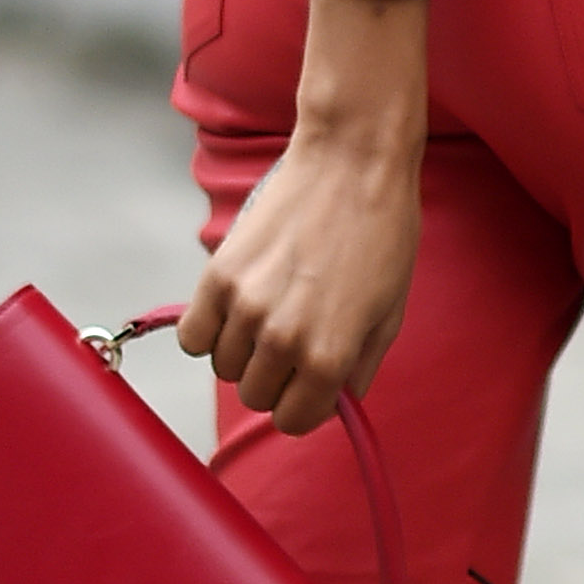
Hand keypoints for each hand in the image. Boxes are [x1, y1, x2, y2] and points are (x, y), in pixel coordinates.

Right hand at [177, 0, 426, 435]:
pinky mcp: (219, 274)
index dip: (306, 405)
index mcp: (329, 356)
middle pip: (256, 396)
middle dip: (276, 379)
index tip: (312, 382)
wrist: (353, 162)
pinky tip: (235, 311)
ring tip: (269, 315)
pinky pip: (194, 336)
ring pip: (224, 367)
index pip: (294, 421)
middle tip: (294, 342)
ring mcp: (245, 306)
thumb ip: (358, 371)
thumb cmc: (382, 232)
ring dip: (244, 353)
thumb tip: (332, 404)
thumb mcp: (389, 314)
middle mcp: (283, 339)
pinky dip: (210, 332)